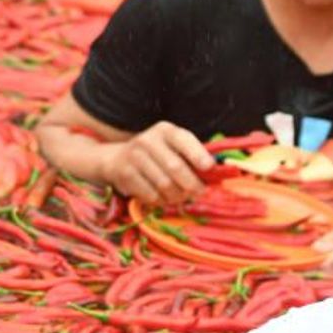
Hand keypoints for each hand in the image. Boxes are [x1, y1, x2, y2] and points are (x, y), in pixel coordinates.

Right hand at [97, 121, 212, 204]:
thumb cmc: (155, 154)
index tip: (209, 167)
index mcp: (165, 130)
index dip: (198, 154)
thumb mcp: (172, 147)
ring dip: (177, 196)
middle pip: (175, 167)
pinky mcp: (125, 174)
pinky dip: (161, 201)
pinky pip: (151, 195)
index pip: (183, 140)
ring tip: (182, 197)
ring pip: (164, 184)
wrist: (116, 158)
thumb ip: (192, 156)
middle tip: (199, 193)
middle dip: (191, 184)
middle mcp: (148, 140)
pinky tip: (164, 199)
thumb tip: (216, 173)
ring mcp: (134, 157)